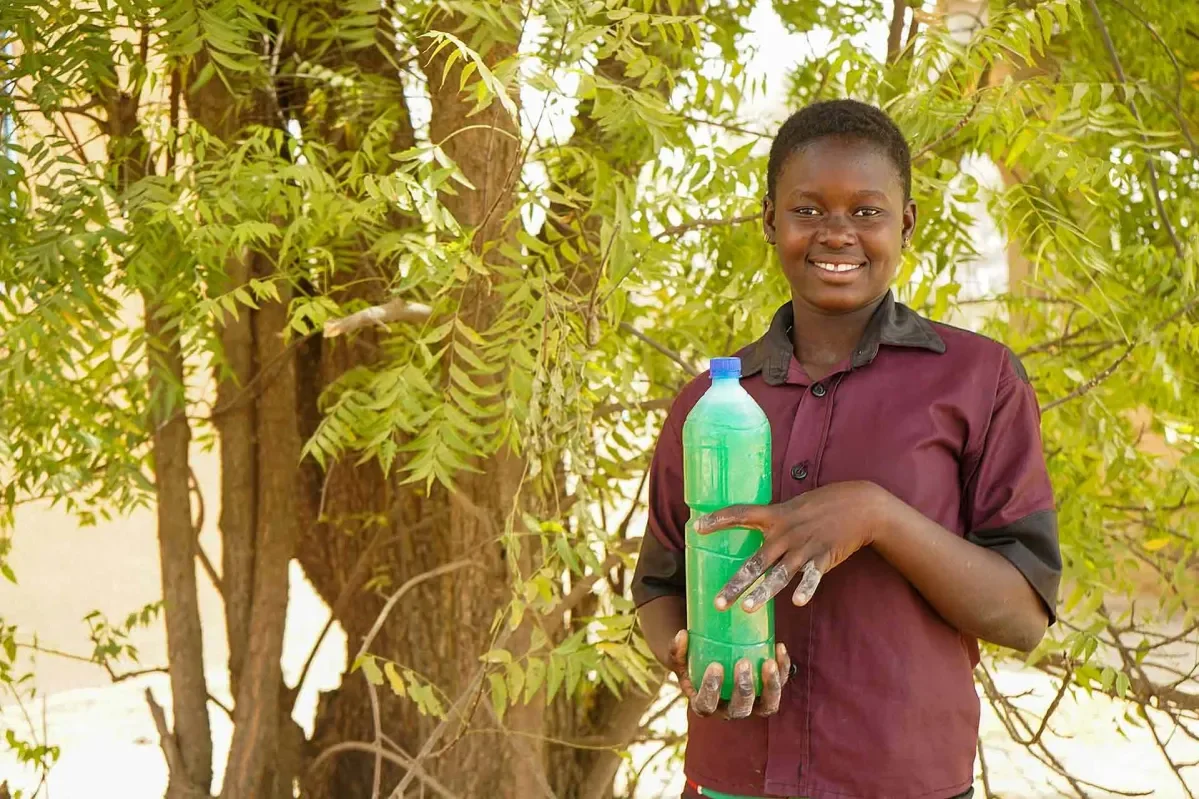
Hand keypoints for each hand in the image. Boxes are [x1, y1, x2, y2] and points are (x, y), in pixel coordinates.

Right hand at [667, 629, 789, 718]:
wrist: (712, 666)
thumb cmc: (694, 663)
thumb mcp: (681, 658)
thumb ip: (677, 650)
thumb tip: (682, 635)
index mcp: (705, 705)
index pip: (707, 706)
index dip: (711, 689)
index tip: (715, 666)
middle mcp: (730, 710)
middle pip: (739, 709)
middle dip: (743, 688)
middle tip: (743, 662)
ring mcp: (752, 704)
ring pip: (767, 706)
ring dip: (770, 686)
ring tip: (769, 662)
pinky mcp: (768, 693)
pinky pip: (779, 686)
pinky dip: (783, 669)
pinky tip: (779, 648)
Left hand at [695, 480, 892, 611]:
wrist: (860, 505)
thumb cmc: (823, 505)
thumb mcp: (793, 506)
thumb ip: (774, 520)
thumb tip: (754, 528)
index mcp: (775, 516)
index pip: (740, 514)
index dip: (718, 520)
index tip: (696, 527)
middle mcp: (785, 533)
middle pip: (754, 561)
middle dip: (735, 584)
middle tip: (718, 604)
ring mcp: (804, 547)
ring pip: (779, 574)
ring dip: (763, 592)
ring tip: (747, 608)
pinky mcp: (823, 557)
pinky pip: (812, 577)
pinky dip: (805, 589)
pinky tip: (798, 603)